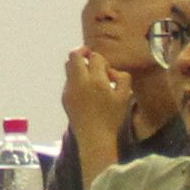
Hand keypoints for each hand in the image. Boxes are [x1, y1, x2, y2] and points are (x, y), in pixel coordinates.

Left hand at [62, 49, 130, 167]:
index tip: (107, 70)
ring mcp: (69, 89)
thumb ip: (122, 78)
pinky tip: (85, 90)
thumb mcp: (125, 97)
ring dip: (78, 65)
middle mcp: (80, 82)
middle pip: (74, 55)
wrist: (94, 137)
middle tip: (91, 58)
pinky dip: (75, 78)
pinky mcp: (64, 97)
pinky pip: (68, 80)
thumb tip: (111, 71)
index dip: (101, 60)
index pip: (94, 57)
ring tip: (88, 74)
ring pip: (68, 65)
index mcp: (96, 80)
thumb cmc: (112, 117)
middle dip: (83, 52)